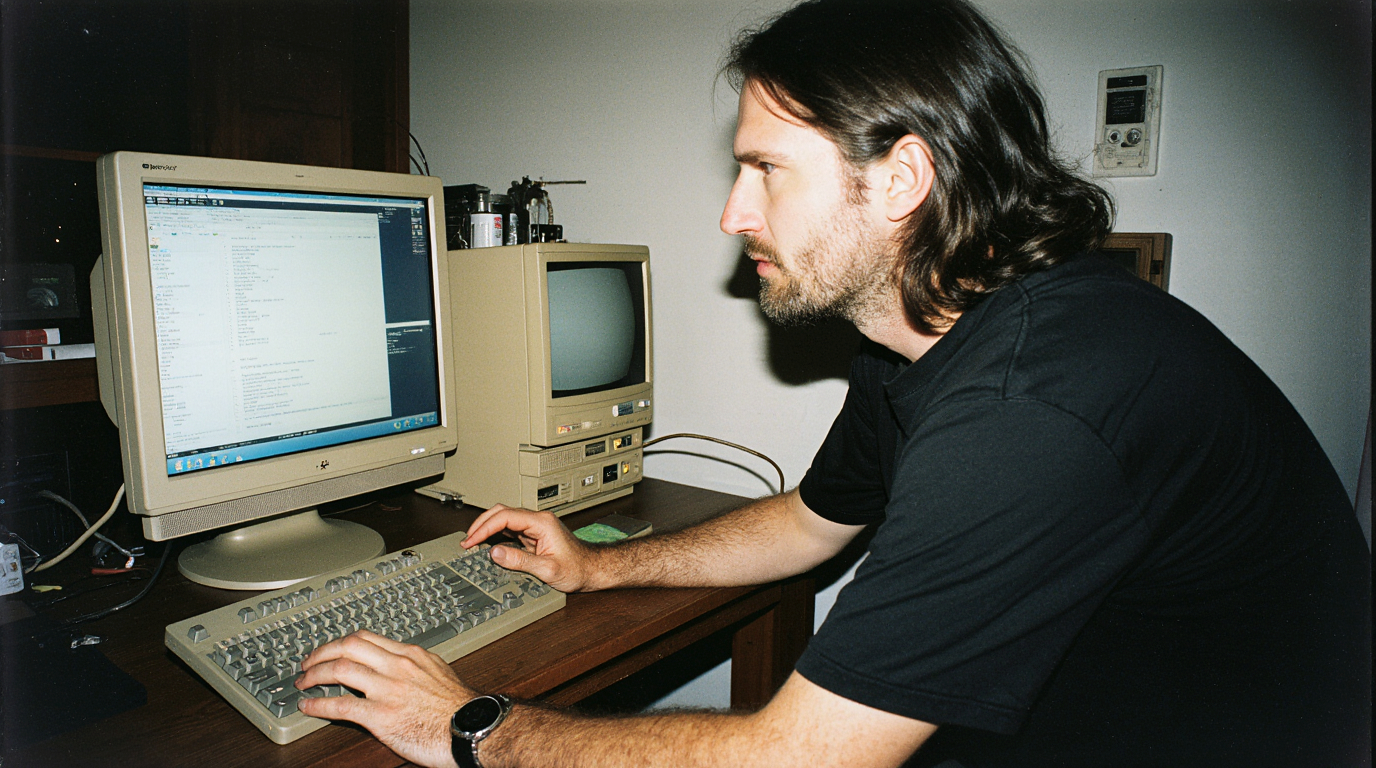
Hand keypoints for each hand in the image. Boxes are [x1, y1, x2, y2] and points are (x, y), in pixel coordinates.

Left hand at [296, 630, 471, 767]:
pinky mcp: (381, 716)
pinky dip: (318, 705)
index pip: (365, 637)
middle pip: (348, 646)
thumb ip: (414, 665)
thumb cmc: (459, 707)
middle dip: (321, 653)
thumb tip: (395, 663)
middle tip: (308, 663)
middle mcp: (397, 666)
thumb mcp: (437, 672)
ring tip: (304, 683)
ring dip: (314, 675)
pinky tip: (308, 707)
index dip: (340, 642)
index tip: (329, 650)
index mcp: (410, 655)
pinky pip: (341, 706)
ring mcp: (388, 690)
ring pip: (340, 670)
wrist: (472, 729)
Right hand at [462, 504, 600, 591]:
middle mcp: (538, 520)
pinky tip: (487, 545)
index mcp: (541, 522)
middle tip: (467, 541)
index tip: (471, 540)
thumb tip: (495, 553)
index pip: (505, 517)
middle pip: (501, 512)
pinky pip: (509, 530)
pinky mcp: (533, 535)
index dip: (484, 527)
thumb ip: (520, 561)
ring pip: (504, 519)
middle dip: (481, 524)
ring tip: (472, 543)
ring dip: (487, 529)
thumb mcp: (547, 569)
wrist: (592, 570)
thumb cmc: (577, 568)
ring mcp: (535, 527)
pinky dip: (495, 535)